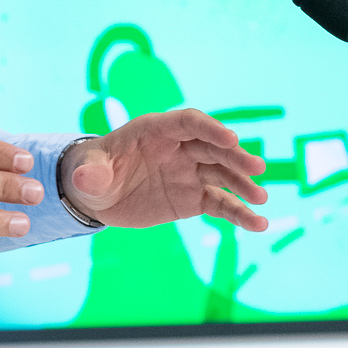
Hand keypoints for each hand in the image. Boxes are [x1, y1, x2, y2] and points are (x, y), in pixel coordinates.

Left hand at [65, 110, 271, 231]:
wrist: (100, 196)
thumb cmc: (93, 173)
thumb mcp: (88, 172)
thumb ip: (92, 172)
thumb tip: (85, 176)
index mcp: (156, 131)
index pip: (189, 123)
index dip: (210, 129)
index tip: (231, 138)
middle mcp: (180, 148)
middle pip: (214, 148)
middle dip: (235, 157)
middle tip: (257, 168)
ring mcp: (190, 173)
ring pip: (223, 175)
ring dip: (244, 184)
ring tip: (262, 199)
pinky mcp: (194, 198)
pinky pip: (221, 204)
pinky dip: (239, 213)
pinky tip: (258, 224)